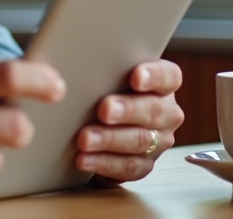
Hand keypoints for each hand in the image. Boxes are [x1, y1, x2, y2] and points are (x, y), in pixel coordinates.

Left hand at [75, 59, 183, 183]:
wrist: (99, 122)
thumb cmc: (103, 89)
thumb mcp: (104, 75)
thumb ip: (100, 67)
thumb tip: (64, 66)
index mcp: (163, 85)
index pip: (168, 76)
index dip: (154, 76)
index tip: (136, 77)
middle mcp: (166, 113)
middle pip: (153, 110)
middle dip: (127, 110)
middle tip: (104, 109)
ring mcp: (158, 141)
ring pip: (139, 141)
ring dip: (110, 139)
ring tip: (85, 138)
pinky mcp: (144, 164)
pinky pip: (127, 167)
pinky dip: (104, 163)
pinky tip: (85, 159)